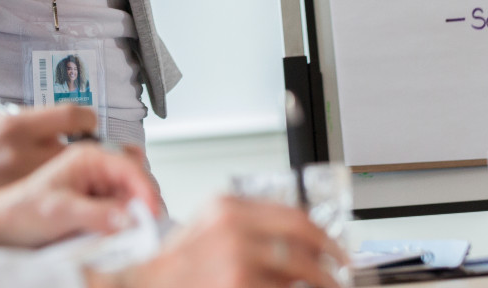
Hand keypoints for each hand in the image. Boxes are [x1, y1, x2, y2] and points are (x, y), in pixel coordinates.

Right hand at [0, 104, 97, 194]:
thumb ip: (23, 122)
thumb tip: (50, 122)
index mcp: (15, 126)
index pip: (72, 116)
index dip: (87, 118)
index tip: (87, 121)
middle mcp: (22, 153)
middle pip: (78, 148)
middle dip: (84, 146)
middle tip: (82, 146)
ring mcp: (22, 180)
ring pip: (67, 172)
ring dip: (70, 168)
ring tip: (63, 166)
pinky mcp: (17, 200)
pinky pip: (48, 190)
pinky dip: (53, 186)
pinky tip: (46, 184)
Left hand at [0, 143, 160, 248]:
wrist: (2, 223)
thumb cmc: (21, 210)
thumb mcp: (59, 212)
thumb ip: (96, 213)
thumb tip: (129, 217)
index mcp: (86, 155)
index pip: (131, 166)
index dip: (146, 190)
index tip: (152, 213)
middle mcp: (93, 164)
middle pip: (136, 177)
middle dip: (145, 200)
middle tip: (144, 225)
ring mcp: (95, 180)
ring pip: (131, 192)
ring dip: (136, 210)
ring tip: (130, 229)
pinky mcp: (94, 197)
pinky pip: (120, 205)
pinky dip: (125, 217)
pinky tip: (116, 229)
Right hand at [90, 196, 347, 287]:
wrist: (146, 285)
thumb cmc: (175, 264)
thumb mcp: (208, 228)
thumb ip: (248, 226)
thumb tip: (295, 240)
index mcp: (227, 207)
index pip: (292, 213)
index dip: (321, 232)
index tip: (334, 245)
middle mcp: (233, 229)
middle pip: (302, 238)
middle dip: (330, 258)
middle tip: (340, 269)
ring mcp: (237, 260)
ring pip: (298, 270)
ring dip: (321, 281)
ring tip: (329, 286)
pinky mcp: (239, 286)